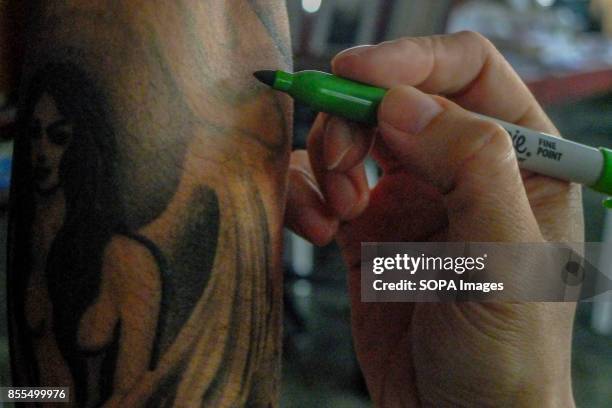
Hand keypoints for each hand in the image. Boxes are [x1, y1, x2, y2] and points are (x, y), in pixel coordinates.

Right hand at [285, 31, 580, 406]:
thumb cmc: (506, 354)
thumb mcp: (505, 258)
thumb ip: (469, 168)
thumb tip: (403, 103)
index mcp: (515, 160)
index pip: (466, 72)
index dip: (411, 60)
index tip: (355, 73)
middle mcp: (459, 170)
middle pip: (395, 101)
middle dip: (355, 119)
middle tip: (341, 163)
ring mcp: (409, 199)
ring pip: (353, 138)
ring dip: (329, 159)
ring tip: (338, 211)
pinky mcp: (365, 231)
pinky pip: (323, 185)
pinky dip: (306, 194)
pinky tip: (316, 228)